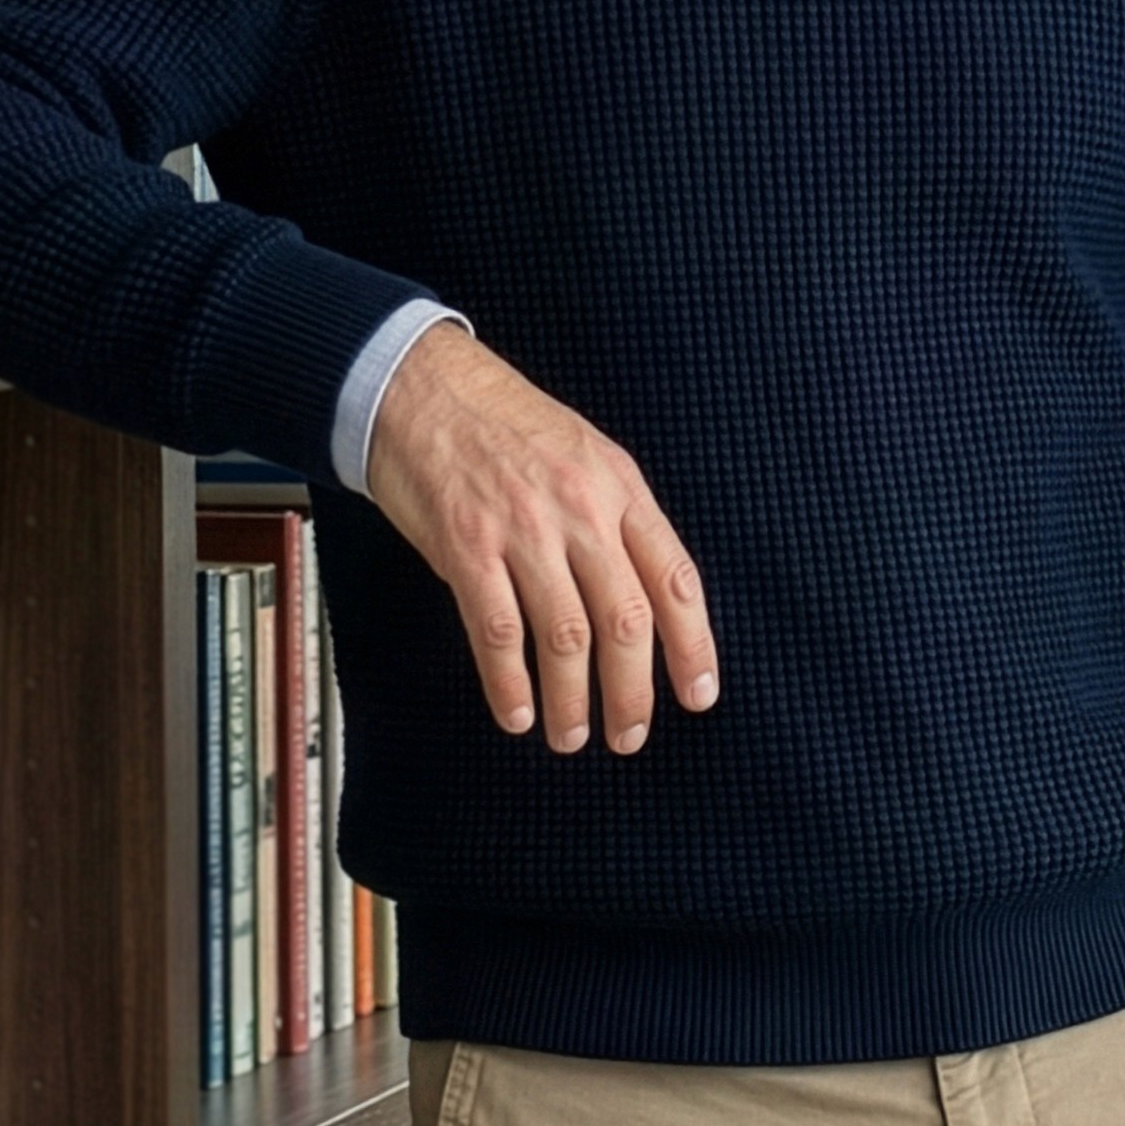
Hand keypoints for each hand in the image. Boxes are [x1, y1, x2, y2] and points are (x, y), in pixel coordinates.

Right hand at [363, 324, 719, 755]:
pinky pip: (499, 633)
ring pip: (566, 637)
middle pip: (626, 620)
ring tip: (573, 738)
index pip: (675, 579)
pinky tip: (518, 713)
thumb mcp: (588, 456)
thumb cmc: (507, 426)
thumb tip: (648, 600)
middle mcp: (581, 511)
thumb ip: (619, 521)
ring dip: (572, 700)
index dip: (693, 645)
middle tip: (630, 735)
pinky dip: (510, 684)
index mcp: (621, 488)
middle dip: (633, 692)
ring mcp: (523, 530)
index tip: (699, 694)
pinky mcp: (467, 547)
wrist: (425, 387)